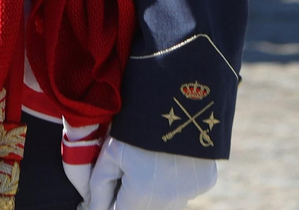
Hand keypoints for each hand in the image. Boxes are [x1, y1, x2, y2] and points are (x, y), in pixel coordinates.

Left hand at [84, 138, 217, 209]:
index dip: (111, 204)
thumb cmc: (136, 125)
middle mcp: (169, 201)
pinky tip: (167, 160)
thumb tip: (94, 208)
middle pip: (142, 209)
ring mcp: (190, 192)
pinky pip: (184, 190)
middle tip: (126, 172)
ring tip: (146, 163)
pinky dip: (173, 182)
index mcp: (142, 195)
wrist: (178, 99)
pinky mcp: (204, 182)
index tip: (107, 193)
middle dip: (129, 198)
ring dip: (151, 193)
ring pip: (164, 204)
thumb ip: (99, 185)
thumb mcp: (111, 152)